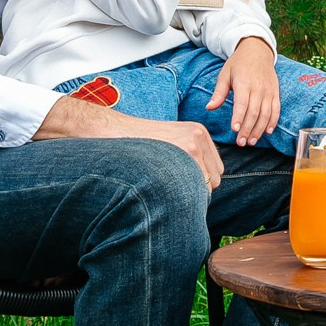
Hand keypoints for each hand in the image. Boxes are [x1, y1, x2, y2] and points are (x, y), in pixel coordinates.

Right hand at [34, 95, 223, 187]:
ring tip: (164, 188)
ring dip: (189, 194)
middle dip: (198, 190)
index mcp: (198, 133)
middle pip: (215, 179)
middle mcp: (200, 137)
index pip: (215, 170)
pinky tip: (162, 188)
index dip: (200, 183)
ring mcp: (193, 145)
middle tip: (171, 190)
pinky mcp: (185, 152)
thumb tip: (203, 189)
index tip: (179, 185)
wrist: (110, 131)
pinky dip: (183, 195)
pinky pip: (195, 187)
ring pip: (206, 186)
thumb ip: (187, 158)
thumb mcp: (168, 143)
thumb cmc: (135, 143)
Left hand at [206, 37, 280, 145]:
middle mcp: (258, 88)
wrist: (257, 50)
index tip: (235, 130)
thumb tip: (209, 107)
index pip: (242, 104)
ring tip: (251, 141)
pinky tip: (267, 131)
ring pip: (266, 114)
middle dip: (248, 129)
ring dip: (259, 129)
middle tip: (241, 142)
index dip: (239, 117)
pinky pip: (276, 110)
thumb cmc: (238, 64)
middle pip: (254, 112)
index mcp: (244, 83)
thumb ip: (219, 93)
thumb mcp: (225, 74)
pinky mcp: (275, 93)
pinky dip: (273, 122)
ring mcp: (268, 91)